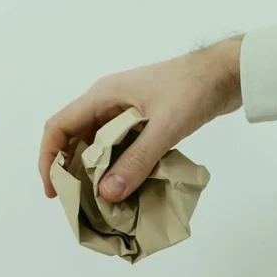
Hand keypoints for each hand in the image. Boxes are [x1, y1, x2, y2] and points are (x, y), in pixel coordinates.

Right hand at [38, 36, 242, 201]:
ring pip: (97, 145)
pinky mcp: (143, 122)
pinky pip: (119, 147)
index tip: (53, 190)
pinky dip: (116, 167)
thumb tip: (107, 193)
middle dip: (70, 171)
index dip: (49, 159)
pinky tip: (124, 188)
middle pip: (74, 138)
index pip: (59, 127)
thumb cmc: (194, 90)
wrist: (227, 73)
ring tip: (98, 202)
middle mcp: (108, 103)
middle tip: (76, 203)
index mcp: (103, 97)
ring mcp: (125, 111)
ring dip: (94, 171)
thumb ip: (136, 160)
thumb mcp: (164, 127)